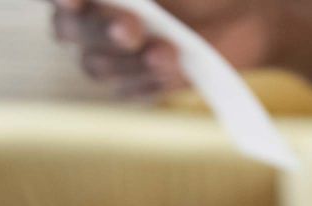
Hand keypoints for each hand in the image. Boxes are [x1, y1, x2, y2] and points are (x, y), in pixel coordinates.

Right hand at [51, 0, 281, 95]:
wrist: (243, 20)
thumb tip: (121, 2)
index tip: (73, 1)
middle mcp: (90, 16)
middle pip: (68, 28)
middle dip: (100, 29)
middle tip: (133, 30)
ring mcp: (108, 54)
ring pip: (97, 65)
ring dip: (133, 60)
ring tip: (170, 52)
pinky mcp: (132, 84)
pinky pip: (128, 90)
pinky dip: (153, 80)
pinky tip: (178, 68)